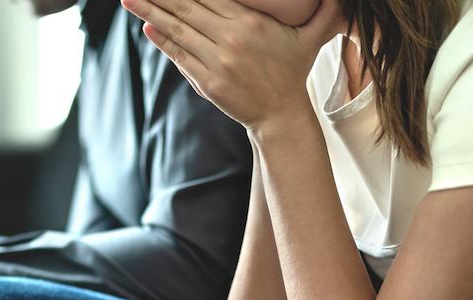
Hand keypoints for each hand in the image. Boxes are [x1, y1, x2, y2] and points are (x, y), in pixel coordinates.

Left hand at [121, 0, 343, 132]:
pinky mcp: (207, 82)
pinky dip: (162, 40)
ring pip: (178, 29)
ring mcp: (216, 62)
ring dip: (151, 12)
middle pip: (188, 6)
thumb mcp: (312, 36)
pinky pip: (180, 56)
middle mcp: (231, 39)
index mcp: (250, 22)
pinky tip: (147, 25)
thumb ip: (326, 10)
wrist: (281, 116)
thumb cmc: (293, 72)